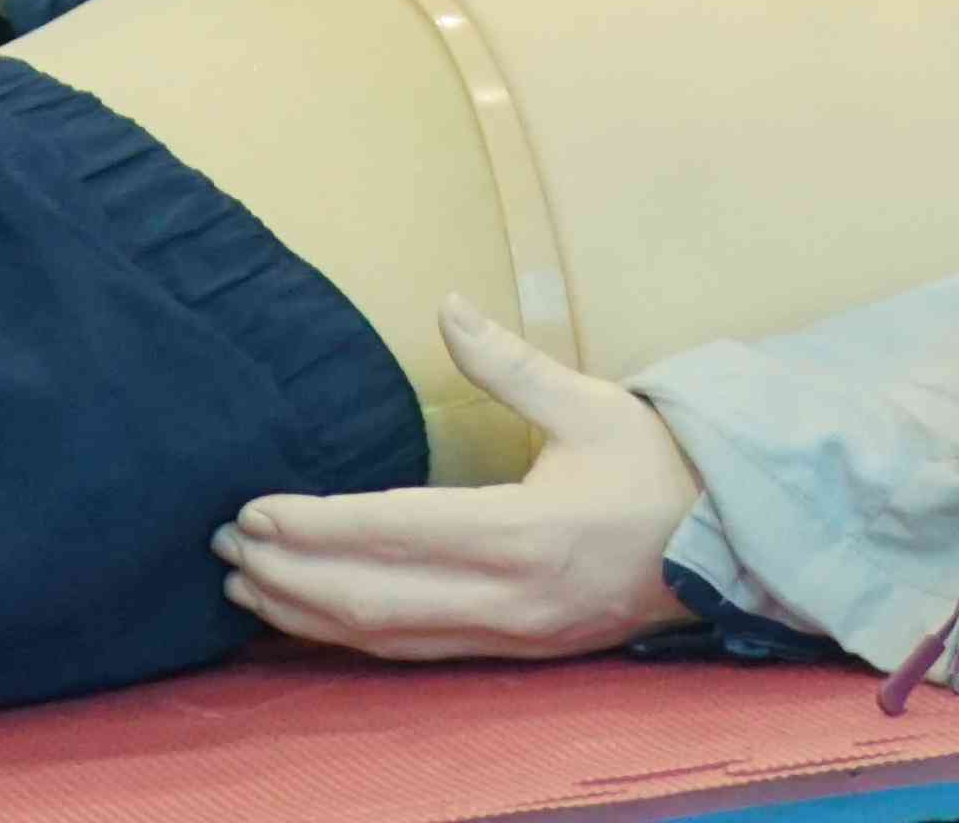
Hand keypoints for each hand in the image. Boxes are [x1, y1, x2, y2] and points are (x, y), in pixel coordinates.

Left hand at [220, 299, 700, 661]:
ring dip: (306, 614)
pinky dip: (351, 637)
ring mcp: (510, 633)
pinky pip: (415, 651)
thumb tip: (446, 306)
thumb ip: (508, 363)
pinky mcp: (515, 651)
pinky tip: (314, 619)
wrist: (733, 542)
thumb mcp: (591, 404)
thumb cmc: (661, 467)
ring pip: (383, 637)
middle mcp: (509, 597)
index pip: (391, 534)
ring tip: (247, 587)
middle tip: (225, 547)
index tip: (253, 511)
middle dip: (287, 575)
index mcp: (525, 532)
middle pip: (369, 599)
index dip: (313, 527)